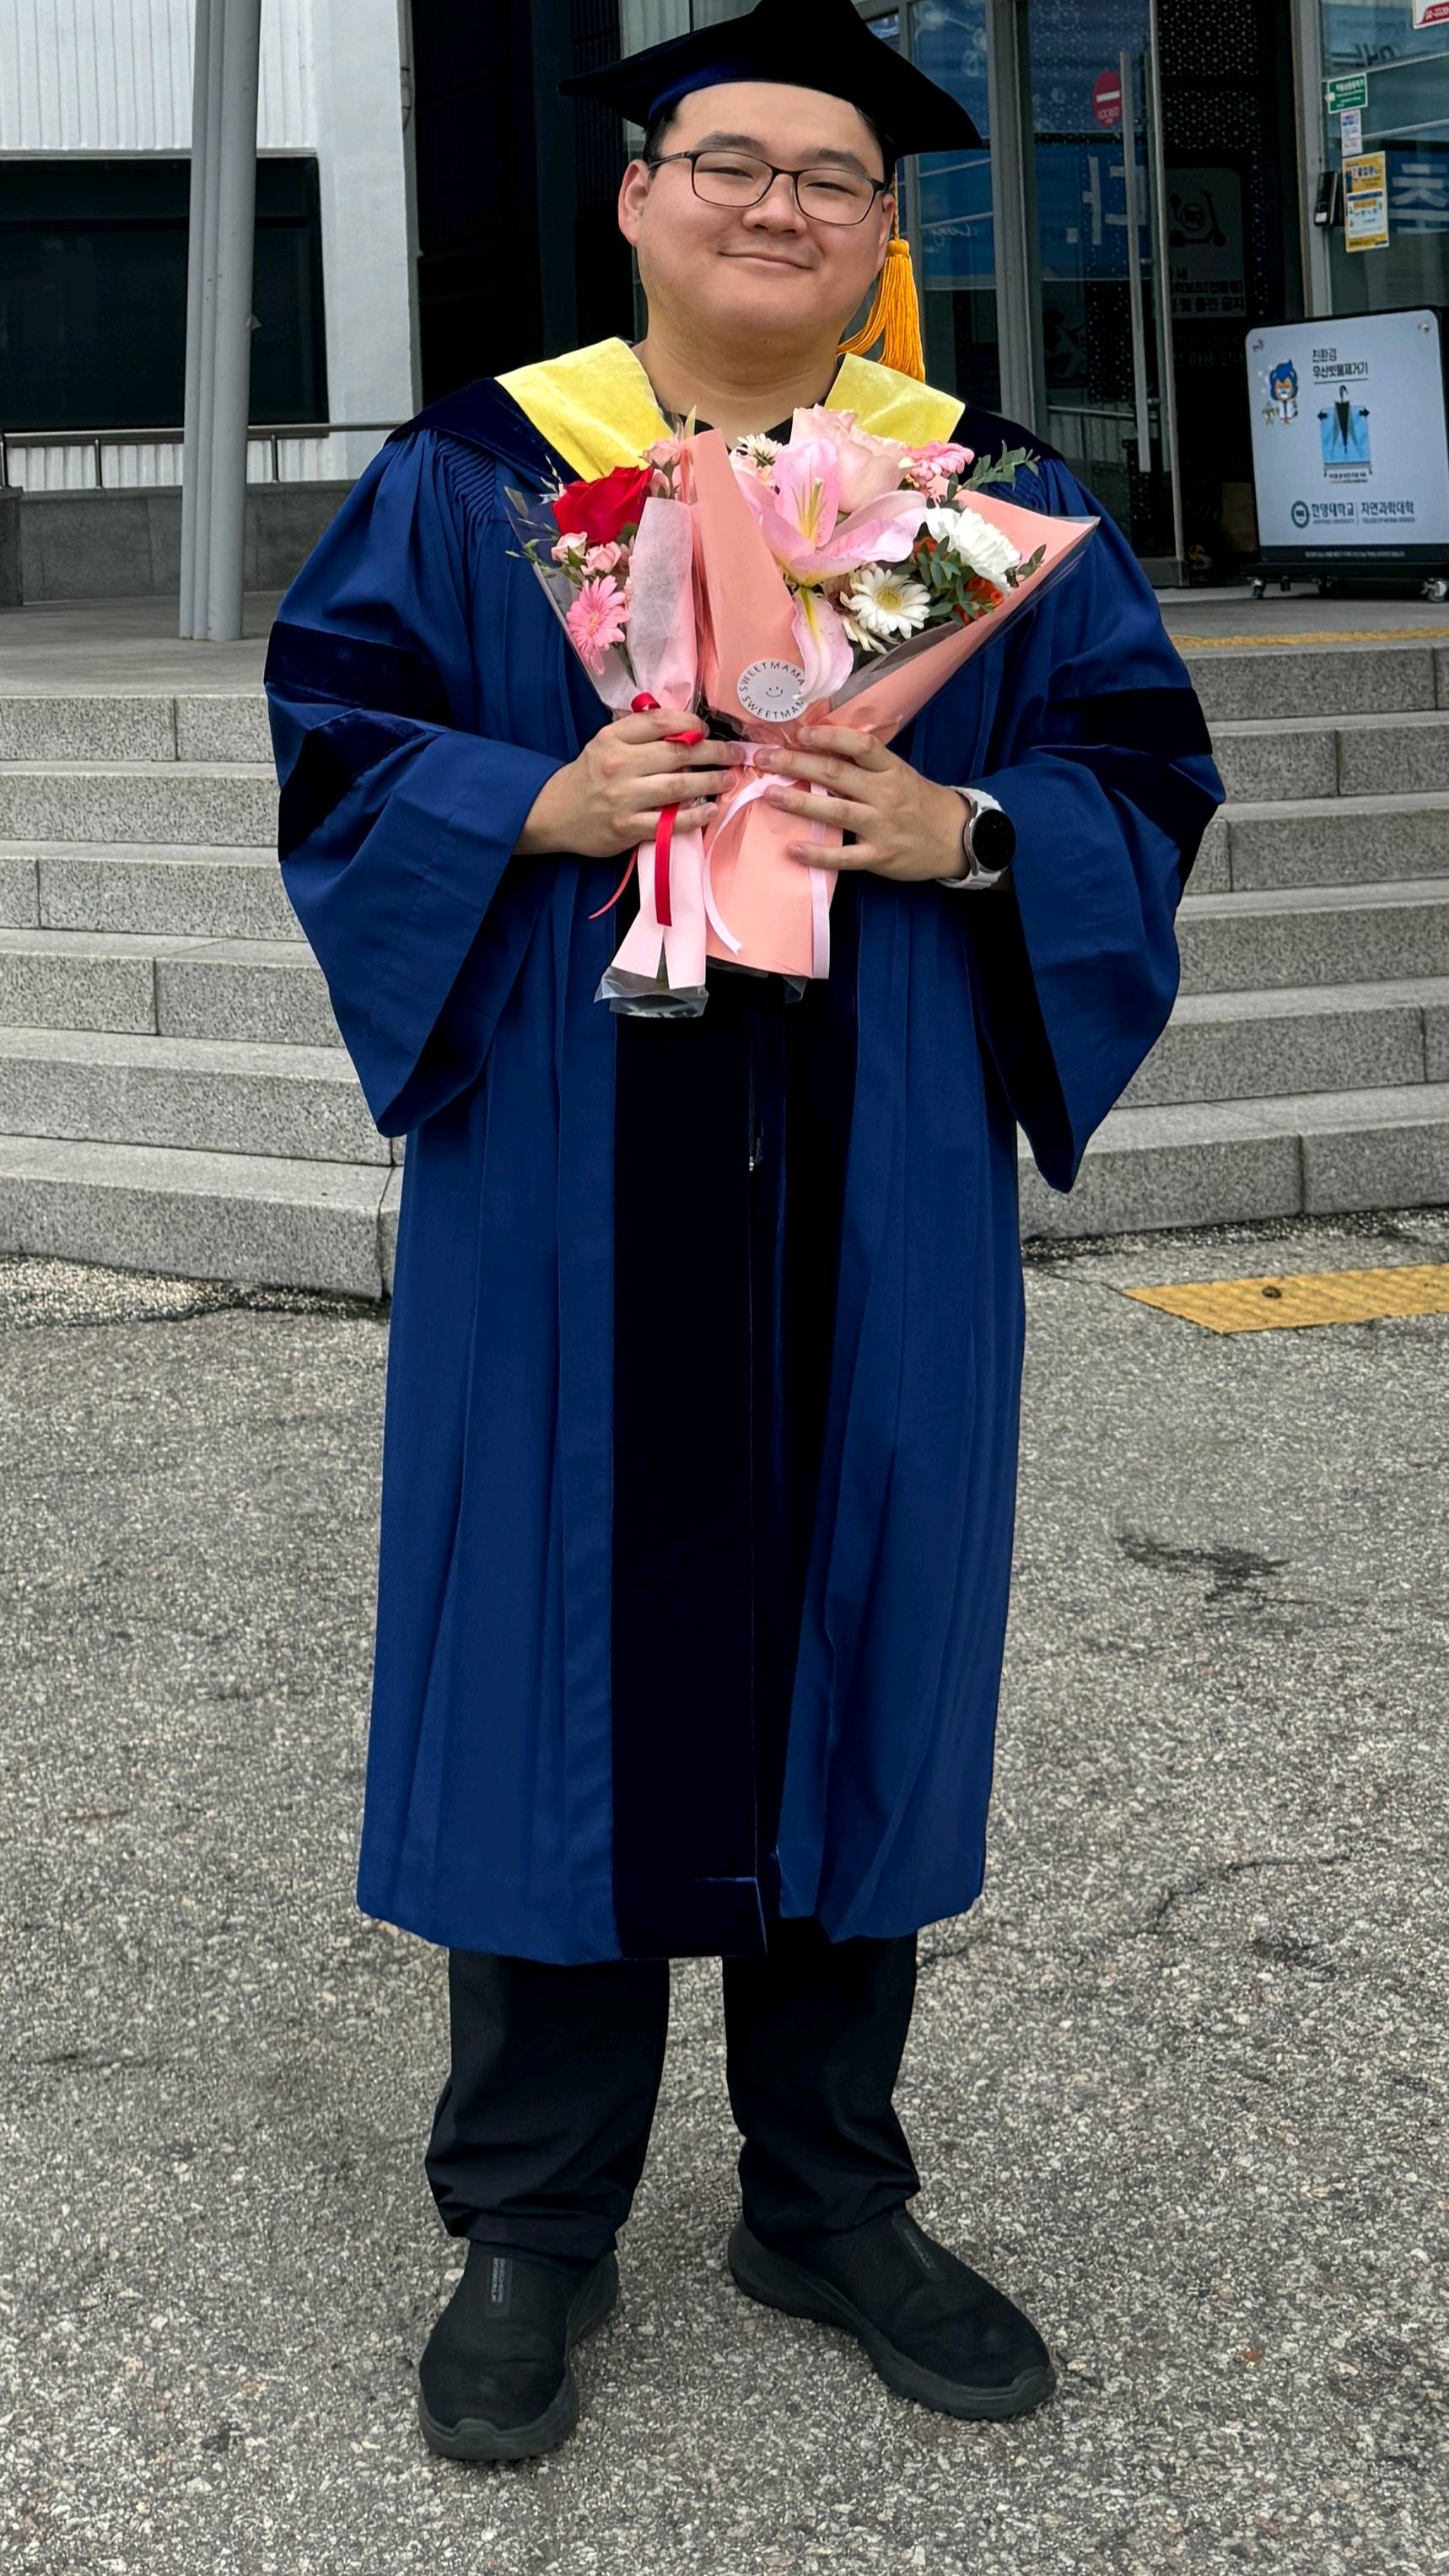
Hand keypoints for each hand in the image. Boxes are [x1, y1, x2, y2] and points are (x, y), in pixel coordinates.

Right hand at [517, 708, 745, 860]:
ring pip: (678, 785)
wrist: (555, 813)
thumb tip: (684, 727)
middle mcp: (619, 764)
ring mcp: (624, 797)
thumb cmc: (590, 776)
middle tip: (735, 755)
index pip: (660, 722)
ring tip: (729, 779)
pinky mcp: (628, 828)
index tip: (706, 730)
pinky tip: (711, 810)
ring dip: (711, 781)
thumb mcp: (606, 743)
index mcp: (614, 738)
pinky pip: (670, 821)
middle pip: (677, 753)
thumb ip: (639, 733)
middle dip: (714, 752)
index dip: (690, 723)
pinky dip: (695, 816)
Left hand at [751, 726, 966, 882]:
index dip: (829, 736)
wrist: (954, 838)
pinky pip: (843, 856)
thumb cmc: (918, 802)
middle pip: (836, 774)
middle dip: (795, 764)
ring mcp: (881, 826)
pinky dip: (817, 854)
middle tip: (764, 759)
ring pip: (836, 811)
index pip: (860, 745)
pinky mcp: (878, 857)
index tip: (800, 733)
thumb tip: (820, 745)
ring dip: (799, 802)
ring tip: (769, 794)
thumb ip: (864, 763)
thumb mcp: (898, 773)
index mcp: (890, 769)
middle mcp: (885, 794)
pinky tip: (792, 850)